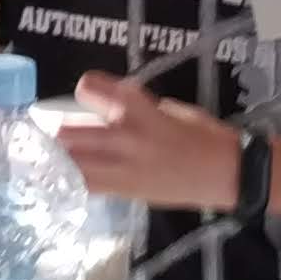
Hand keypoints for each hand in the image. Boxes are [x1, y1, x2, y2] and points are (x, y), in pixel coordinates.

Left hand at [49, 70, 238, 209]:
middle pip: (68, 131)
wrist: (228, 173)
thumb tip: (114, 111)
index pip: (90, 89)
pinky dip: (73, 180)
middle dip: (57, 130)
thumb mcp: (170, 109)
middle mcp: (124, 135)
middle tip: (54, 131)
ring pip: (71, 162)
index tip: (86, 95)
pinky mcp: (126, 190)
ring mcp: (122, 166)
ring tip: (53, 156)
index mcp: (137, 106)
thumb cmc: (205, 136)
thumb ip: (140, 108)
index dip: (84, 90)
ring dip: (59, 158)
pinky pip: (87, 186)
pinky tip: (65, 179)